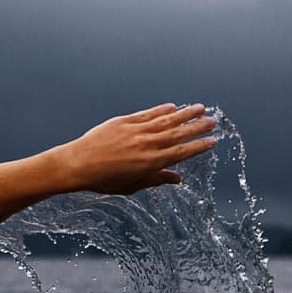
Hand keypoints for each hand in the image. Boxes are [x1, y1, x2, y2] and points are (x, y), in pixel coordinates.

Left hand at [49, 103, 217, 194]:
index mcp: (150, 163)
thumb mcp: (131, 185)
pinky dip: (161, 110)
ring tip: (200, 108)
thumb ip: (156, 180)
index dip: (198, 147)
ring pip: (166, 120)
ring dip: (185, 114)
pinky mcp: (124, 122)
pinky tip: (172, 107)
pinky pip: (147, 114)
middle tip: (213, 121)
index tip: (212, 141)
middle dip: (197, 127)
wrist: (77, 164)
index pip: (181, 153)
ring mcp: (136, 131)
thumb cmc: (103, 180)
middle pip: (178, 134)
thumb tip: (177, 179)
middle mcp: (146, 145)